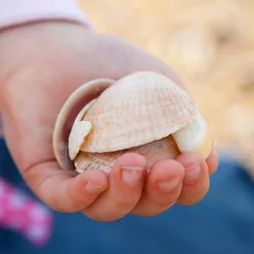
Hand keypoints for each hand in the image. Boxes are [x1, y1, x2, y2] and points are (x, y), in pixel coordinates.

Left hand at [0, 21, 217, 220]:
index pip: (177, 188)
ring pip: (107, 209)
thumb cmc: (110, 64)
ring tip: (132, 164)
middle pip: (146, 204)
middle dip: (162, 193)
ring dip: (125, 195)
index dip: (192, 185)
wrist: (55, 44)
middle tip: (168, 169)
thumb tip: (207, 160)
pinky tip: (94, 180)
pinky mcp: (46, 175)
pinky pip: (62, 198)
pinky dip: (81, 195)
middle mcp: (118, 176)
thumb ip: (183, 117)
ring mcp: (81, 178)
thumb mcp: (157, 84)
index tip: (196, 163)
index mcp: (151, 158)